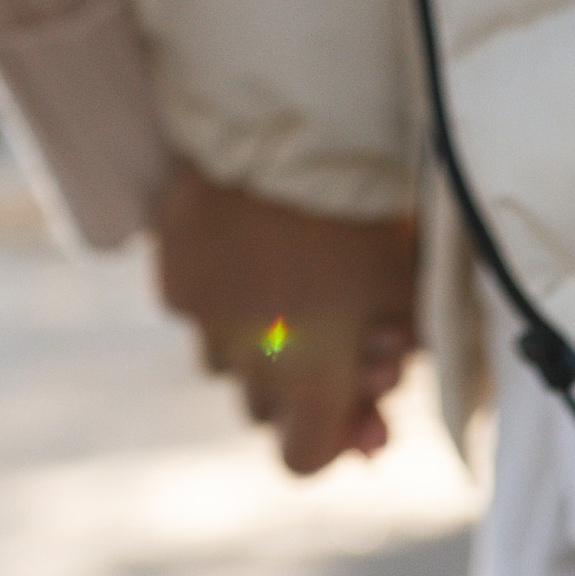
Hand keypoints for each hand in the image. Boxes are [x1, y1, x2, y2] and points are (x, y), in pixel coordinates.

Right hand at [153, 164, 417, 473]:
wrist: (293, 117)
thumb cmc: (367, 203)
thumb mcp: (406, 287)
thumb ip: (394, 365)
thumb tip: (374, 439)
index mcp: (309, 375)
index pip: (304, 458)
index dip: (333, 437)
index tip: (357, 399)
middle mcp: (243, 356)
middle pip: (264, 405)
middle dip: (298, 380)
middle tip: (335, 329)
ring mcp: (198, 310)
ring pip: (223, 354)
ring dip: (253, 336)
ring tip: (289, 274)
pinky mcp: (168, 261)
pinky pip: (192, 299)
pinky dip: (219, 285)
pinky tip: (250, 239)